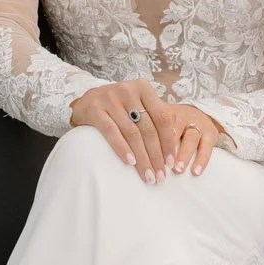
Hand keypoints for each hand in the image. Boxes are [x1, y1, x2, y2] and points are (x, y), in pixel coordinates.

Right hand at [69, 80, 220, 181]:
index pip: (163, 117)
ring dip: (141, 157)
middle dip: (156, 155)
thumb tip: (176, 147)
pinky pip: (111, 132)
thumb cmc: (119, 107)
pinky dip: (122, 148)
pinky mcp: (95, 109)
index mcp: (143, 88)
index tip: (171, 163)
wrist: (86, 100)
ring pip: (132, 133)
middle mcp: (128, 90)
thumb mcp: (138, 104)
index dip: (168, 142)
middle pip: (148, 128)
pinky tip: (129, 162)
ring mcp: (110, 98)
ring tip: (147, 175)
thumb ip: (155, 117)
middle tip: (160, 176)